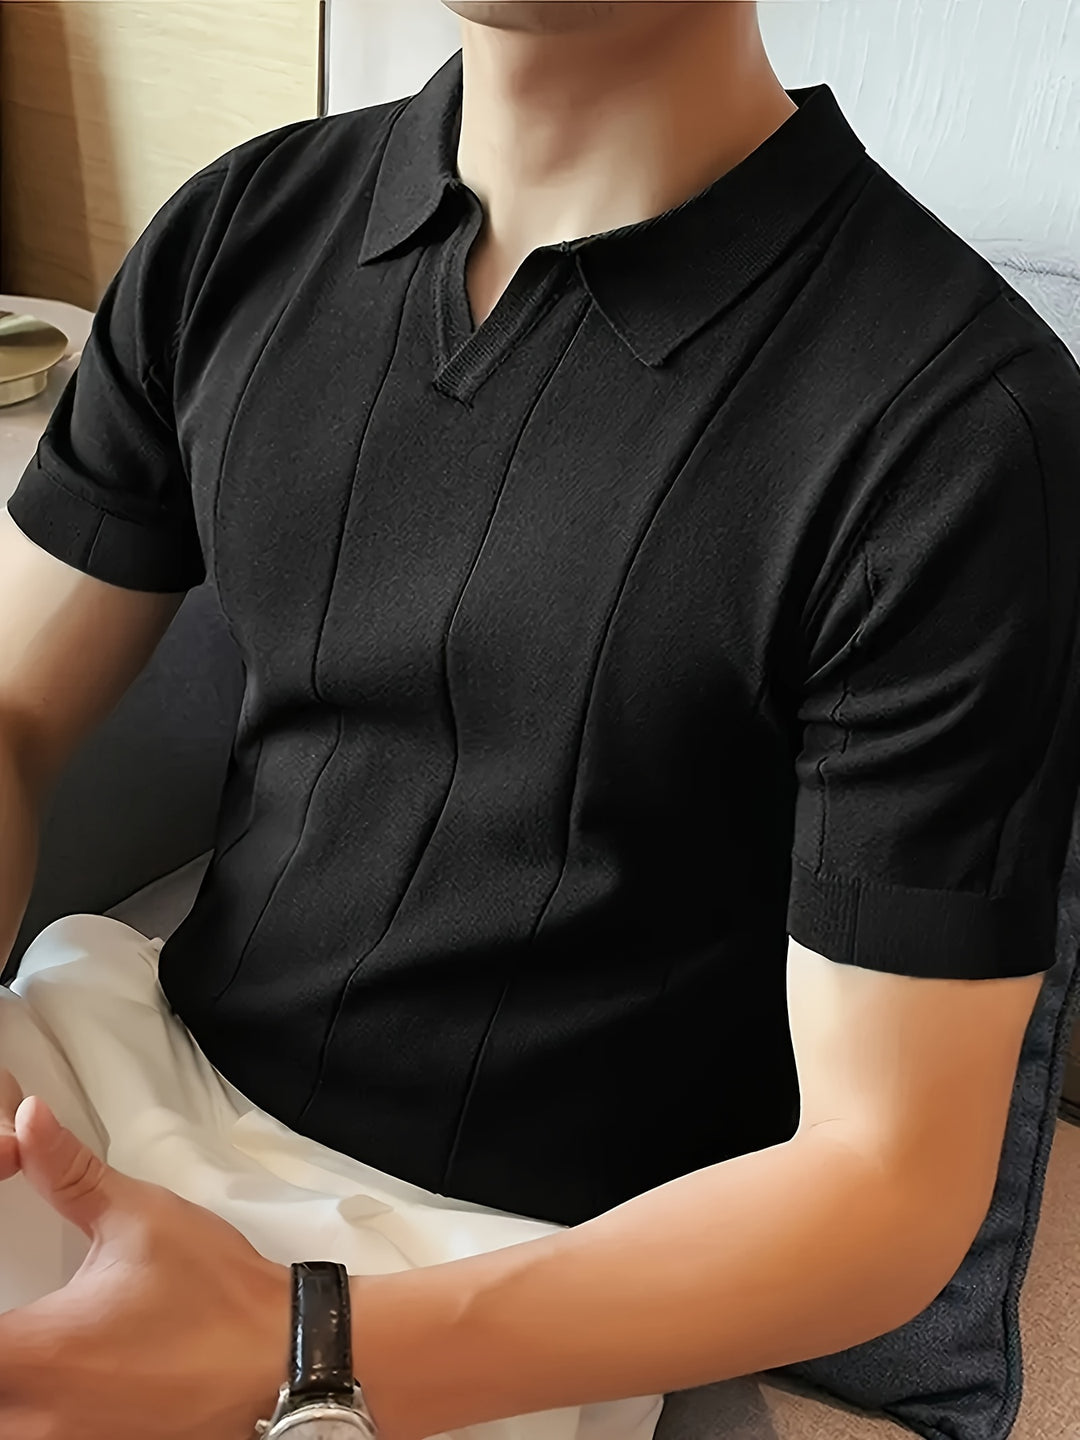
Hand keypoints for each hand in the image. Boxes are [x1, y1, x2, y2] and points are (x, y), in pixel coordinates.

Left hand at [0, 1082, 292, 1439]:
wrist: (280, 1358)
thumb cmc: (218, 1296)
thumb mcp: (139, 1216)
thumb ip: (68, 1173)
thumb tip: (32, 1124)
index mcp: (39, 1352)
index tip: (9, 1285)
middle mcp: (39, 1417)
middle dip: (2, 1341)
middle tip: (28, 1312)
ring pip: (7, 1419)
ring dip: (16, 1381)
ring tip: (44, 1340)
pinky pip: (38, 1433)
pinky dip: (40, 1408)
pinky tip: (74, 1373)